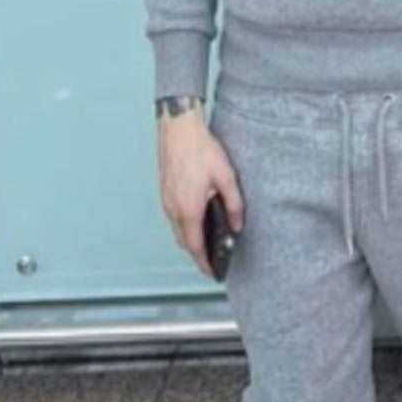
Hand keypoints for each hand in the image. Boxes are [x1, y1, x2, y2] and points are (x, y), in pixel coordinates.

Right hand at [156, 105, 244, 278]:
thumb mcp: (226, 178)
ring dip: (190, 238)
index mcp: (188, 210)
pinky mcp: (165, 191)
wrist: (178, 129)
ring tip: (207, 239)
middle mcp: (173, 208)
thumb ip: (234, 205)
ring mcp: (166, 200)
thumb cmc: (199, 149)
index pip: (196, 247)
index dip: (205, 263)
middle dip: (198, 253)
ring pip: (177, 229)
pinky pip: (174, 216)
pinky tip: (197, 217)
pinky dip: (184, 224)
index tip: (213, 271)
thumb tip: (237, 224)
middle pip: (184, 241)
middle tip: (212, 258)